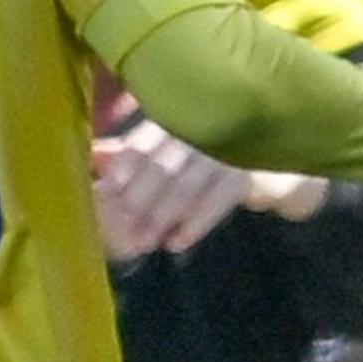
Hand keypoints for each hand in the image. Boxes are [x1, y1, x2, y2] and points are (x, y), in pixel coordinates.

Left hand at [90, 114, 254, 259]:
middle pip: (163, 166)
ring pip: (188, 185)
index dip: (125, 168)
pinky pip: (220, 198)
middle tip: (122, 230)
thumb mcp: (168, 142)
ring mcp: (227, 147)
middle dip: (140, 202)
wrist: (269, 150)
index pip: (143, 143)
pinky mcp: (251, 168)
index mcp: (174, 117)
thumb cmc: (204, 149)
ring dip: (163, 217)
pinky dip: (197, 223)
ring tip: (146, 243)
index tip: (108, 193)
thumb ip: (133, 149)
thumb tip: (93, 156)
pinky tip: (177, 243)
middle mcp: (200, 127)